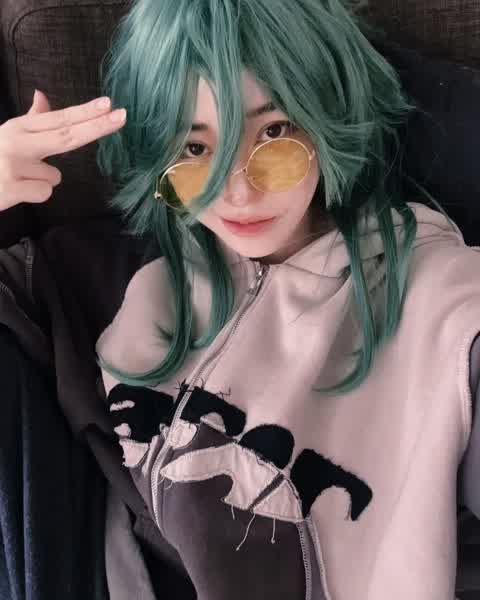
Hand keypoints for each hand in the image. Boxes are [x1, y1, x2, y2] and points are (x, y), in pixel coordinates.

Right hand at [0, 90, 126, 210]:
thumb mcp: (7, 135)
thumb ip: (30, 120)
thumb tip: (42, 94)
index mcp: (18, 128)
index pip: (58, 118)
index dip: (85, 112)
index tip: (109, 104)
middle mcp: (16, 141)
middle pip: (66, 135)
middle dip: (96, 126)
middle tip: (122, 116)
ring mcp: (14, 165)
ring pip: (55, 176)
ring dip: (43, 180)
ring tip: (17, 178)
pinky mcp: (11, 188)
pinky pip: (44, 193)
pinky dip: (34, 195)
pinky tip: (15, 191)